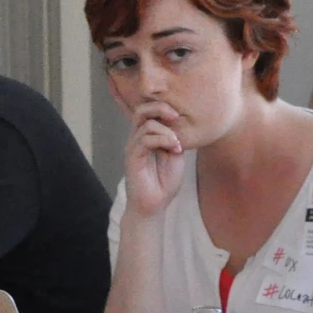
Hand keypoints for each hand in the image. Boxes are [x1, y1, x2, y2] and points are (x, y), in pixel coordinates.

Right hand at [122, 100, 186, 217]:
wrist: (154, 204)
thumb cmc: (165, 182)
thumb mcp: (175, 154)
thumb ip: (173, 138)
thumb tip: (176, 123)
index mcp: (146, 137)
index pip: (147, 112)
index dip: (163, 107)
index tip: (180, 117)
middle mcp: (136, 140)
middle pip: (141, 111)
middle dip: (160, 108)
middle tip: (176, 117)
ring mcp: (133, 148)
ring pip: (147, 125)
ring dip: (167, 132)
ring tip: (178, 146)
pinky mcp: (132, 158)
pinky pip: (145, 140)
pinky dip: (163, 141)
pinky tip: (174, 150)